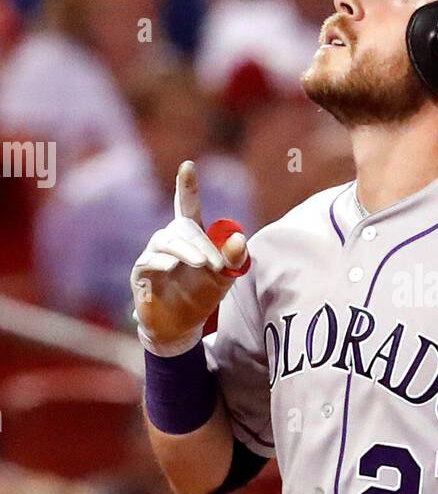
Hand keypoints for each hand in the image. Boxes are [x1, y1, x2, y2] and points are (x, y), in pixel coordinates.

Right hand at [131, 161, 248, 353]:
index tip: (188, 165)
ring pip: (165, 241)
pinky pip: (148, 261)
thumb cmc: (202, 296)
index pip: (186, 206)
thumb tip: (239, 238)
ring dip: (186, 251)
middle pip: (182, 228)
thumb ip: (234, 260)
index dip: (187, 186)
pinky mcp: (141, 273)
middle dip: (202, 244)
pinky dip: (161, 261)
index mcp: (190, 236)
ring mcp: (152, 255)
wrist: (181, 327)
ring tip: (201, 264)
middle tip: (218, 264)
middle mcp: (169, 240)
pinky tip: (172, 266)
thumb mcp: (224, 279)